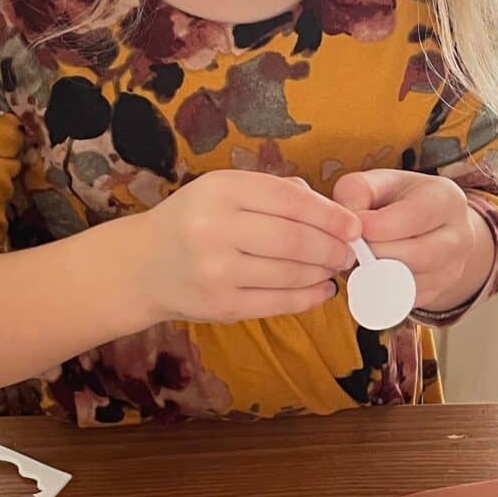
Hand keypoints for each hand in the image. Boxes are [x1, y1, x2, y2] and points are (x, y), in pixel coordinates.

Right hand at [127, 170, 356, 323]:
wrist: (142, 265)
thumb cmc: (193, 220)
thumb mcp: (224, 190)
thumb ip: (275, 191)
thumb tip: (333, 209)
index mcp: (220, 190)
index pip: (290, 201)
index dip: (330, 215)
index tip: (354, 225)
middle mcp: (215, 229)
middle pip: (295, 240)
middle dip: (333, 247)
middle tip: (350, 252)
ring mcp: (217, 271)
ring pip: (290, 274)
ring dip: (323, 273)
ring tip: (334, 268)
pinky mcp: (221, 306)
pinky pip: (278, 303)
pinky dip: (308, 298)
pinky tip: (321, 290)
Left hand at [334, 169, 496, 313]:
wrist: (427, 223)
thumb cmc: (397, 198)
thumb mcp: (377, 181)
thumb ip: (357, 190)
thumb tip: (350, 224)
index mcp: (447, 198)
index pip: (413, 218)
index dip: (376, 226)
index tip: (353, 227)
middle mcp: (460, 235)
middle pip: (417, 256)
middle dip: (376, 254)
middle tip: (353, 248)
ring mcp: (454, 268)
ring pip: (411, 284)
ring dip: (376, 276)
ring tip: (360, 260)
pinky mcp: (439, 292)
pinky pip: (406, 301)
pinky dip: (381, 291)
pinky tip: (370, 274)